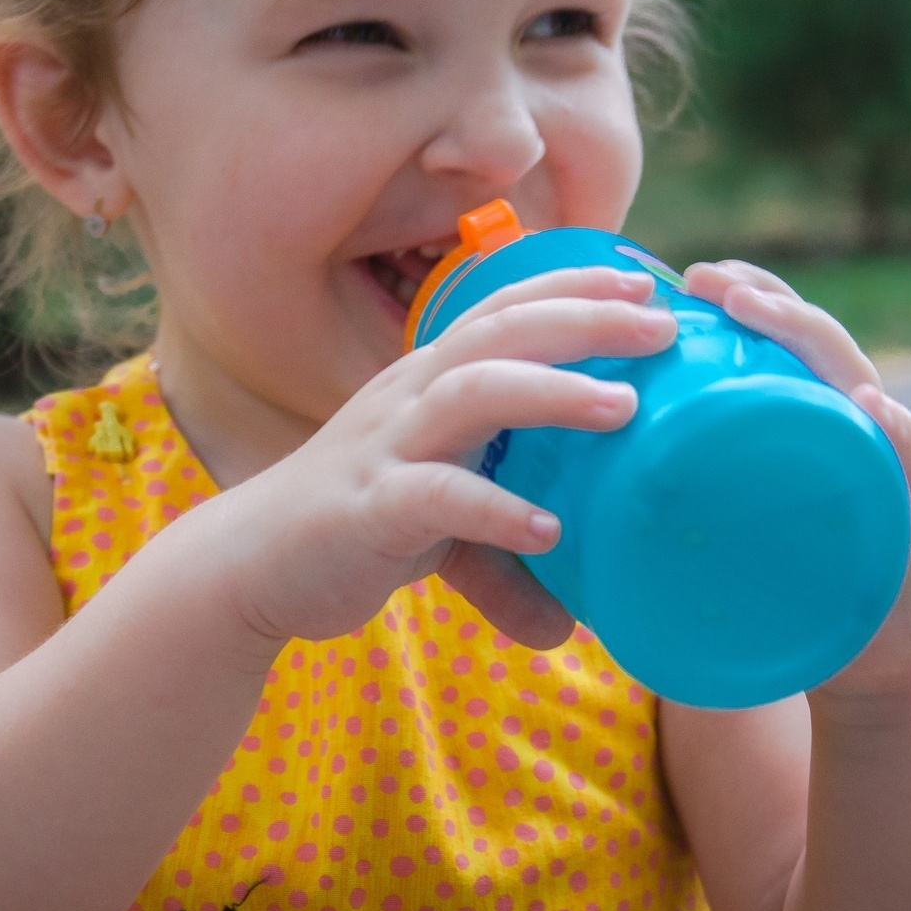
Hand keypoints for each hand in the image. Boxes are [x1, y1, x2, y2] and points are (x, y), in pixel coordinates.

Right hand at [212, 266, 677, 653]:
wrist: (249, 567)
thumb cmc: (353, 528)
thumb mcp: (441, 526)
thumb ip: (505, 560)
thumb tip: (570, 625)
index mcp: (428, 381)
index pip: (504, 308)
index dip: (572, 287)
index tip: (646, 285)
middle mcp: (409, 396)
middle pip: (501, 332)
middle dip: (582, 318)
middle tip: (661, 326)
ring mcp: (387, 448)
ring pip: (473, 392)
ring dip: (552, 392)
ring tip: (622, 408)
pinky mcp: (369, 509)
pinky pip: (438, 497)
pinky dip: (496, 510)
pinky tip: (548, 531)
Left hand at [680, 260, 910, 705]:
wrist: (871, 662)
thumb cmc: (785, 594)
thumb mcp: (723, 536)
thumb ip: (673, 506)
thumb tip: (563, 498)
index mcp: (800, 424)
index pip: (773, 340)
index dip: (734, 296)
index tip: (678, 275)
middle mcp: (847, 428)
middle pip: (814, 344)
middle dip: (765, 300)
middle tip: (708, 281)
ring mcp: (883, 464)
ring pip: (858, 383)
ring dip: (814, 341)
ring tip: (764, 313)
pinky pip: (909, 462)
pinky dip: (897, 433)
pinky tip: (874, 412)